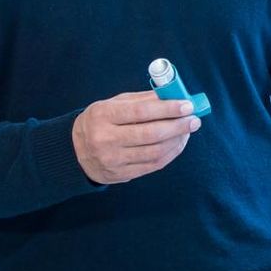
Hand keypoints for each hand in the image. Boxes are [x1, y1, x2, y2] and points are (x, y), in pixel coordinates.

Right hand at [71, 91, 200, 184]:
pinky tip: (178, 143)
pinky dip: (170, 153)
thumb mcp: (113, 104)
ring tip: (188, 130)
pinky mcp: (120, 174)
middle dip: (178, 126)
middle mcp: (106, 139)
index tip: (187, 105)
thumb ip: (142, 99)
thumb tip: (174, 95)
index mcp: (103, 116)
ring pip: (155, 151)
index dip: (168, 109)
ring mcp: (113, 160)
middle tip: (194, 119)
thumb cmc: (101, 121)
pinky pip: (153, 165)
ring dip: (177, 140)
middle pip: (151, 134)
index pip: (141, 112)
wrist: (75, 151)